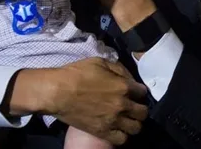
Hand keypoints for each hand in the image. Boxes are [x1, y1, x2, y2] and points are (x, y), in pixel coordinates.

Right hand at [11, 58, 147, 145]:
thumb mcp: (100, 62)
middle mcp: (122, 105)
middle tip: (133, 106)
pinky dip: (123, 135)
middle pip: (143, 112)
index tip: (135, 92)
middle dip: (140, 108)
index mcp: (124, 86)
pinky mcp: (102, 132)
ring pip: (136, 128)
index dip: (139, 91)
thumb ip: (118, 69)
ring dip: (134, 123)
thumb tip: (129, 77)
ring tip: (127, 120)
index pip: (143, 92)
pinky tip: (118, 129)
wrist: (57, 92)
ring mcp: (113, 121)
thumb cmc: (77, 74)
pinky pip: (122, 139)